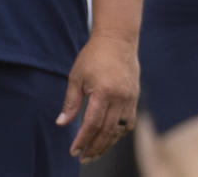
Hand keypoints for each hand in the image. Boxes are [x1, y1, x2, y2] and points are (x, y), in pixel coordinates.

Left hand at [55, 29, 138, 163]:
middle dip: (94, 148)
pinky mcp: (135, 97)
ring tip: (95, 152)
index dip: (82, 140)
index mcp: (103, 92)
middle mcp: (119, 98)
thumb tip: (61, 124)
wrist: (117, 39)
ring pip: (120, 130)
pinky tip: (110, 137)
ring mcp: (130, 98)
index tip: (74, 151)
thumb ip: (70, 103)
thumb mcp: (76, 77)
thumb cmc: (93, 55)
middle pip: (107, 131)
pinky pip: (129, 122)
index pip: (92, 124)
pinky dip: (119, 132)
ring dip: (107, 144)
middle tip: (83, 158)